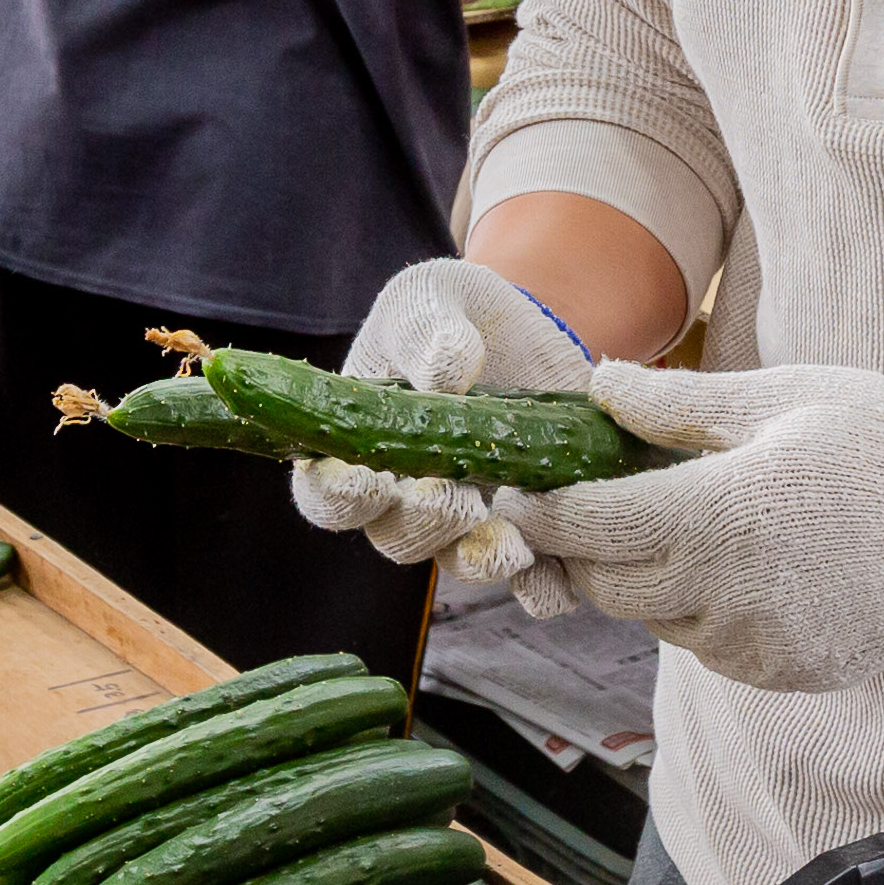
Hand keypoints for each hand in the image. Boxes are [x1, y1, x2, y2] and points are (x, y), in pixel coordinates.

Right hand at [287, 257, 596, 566]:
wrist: (537, 328)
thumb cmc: (460, 313)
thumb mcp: (433, 297)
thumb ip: (428, 330)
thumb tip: (445, 375)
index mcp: (361, 444)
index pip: (325, 492)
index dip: (337, 498)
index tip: (365, 481)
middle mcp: (407, 496)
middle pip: (395, 538)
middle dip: (421, 526)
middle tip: (450, 497)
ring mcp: (468, 518)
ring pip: (459, 562)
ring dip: (479, 561)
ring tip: (508, 541)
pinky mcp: (530, 527)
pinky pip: (530, 579)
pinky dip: (542, 587)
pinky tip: (558, 576)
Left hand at [492, 358, 883, 693]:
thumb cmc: (883, 440)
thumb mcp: (779, 399)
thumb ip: (675, 405)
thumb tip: (597, 386)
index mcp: (715, 515)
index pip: (586, 525)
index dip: (540, 509)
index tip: (512, 490)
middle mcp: (724, 594)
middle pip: (606, 588)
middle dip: (588, 551)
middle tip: (598, 508)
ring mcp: (756, 645)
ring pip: (660, 622)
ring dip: (654, 582)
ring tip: (700, 529)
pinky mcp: (786, 673)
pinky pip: (714, 649)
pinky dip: (709, 614)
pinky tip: (750, 569)